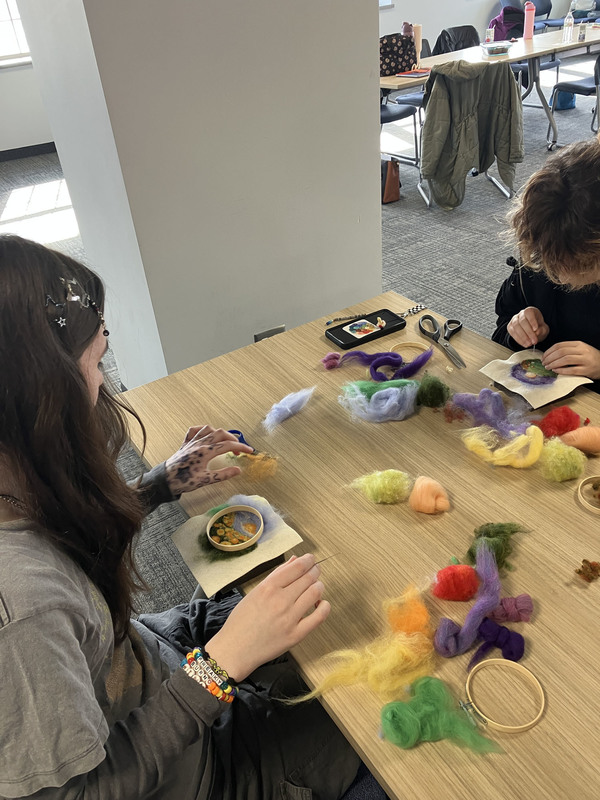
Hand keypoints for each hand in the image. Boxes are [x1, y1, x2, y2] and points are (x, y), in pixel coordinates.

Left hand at [165, 425, 252, 494]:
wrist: (164, 480)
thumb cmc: (183, 481)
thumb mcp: (205, 480)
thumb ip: (223, 474)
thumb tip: (238, 470)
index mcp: (205, 452)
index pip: (227, 445)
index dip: (241, 447)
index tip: (249, 450)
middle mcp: (199, 444)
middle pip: (220, 433)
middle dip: (232, 439)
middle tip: (238, 449)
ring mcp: (191, 442)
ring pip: (208, 429)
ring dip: (219, 432)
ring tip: (225, 440)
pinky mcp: (185, 444)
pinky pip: (194, 430)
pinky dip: (202, 429)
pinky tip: (206, 434)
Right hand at [205, 554, 329, 681]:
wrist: (235, 650)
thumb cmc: (241, 621)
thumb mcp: (255, 592)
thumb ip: (276, 575)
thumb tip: (294, 561)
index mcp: (268, 587)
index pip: (297, 567)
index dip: (308, 560)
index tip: (310, 560)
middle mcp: (280, 600)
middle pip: (308, 577)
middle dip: (315, 571)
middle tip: (315, 571)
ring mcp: (289, 618)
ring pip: (315, 592)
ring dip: (319, 586)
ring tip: (316, 587)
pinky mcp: (296, 635)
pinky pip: (319, 616)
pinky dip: (324, 606)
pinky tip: (321, 604)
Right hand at [506, 307, 549, 347]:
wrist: (534, 332)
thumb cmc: (539, 328)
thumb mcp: (544, 329)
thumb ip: (542, 330)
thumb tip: (536, 332)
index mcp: (530, 311)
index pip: (529, 313)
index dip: (532, 320)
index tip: (536, 329)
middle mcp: (521, 314)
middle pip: (522, 321)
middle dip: (528, 332)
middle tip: (534, 341)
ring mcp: (514, 320)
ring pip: (516, 326)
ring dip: (523, 337)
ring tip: (529, 344)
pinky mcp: (510, 327)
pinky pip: (512, 333)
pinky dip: (518, 339)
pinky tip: (524, 344)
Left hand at [542, 341, 599, 378]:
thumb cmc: (590, 357)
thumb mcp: (580, 349)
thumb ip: (568, 350)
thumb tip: (551, 355)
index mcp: (579, 344)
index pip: (560, 345)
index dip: (549, 351)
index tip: (543, 357)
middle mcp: (582, 350)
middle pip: (561, 352)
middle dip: (549, 358)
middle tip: (544, 363)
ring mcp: (585, 360)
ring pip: (565, 360)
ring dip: (554, 364)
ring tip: (548, 367)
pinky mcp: (586, 370)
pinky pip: (572, 370)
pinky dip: (562, 370)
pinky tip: (556, 371)